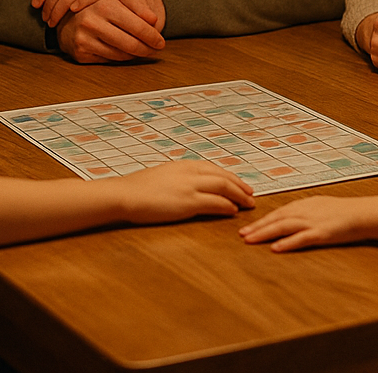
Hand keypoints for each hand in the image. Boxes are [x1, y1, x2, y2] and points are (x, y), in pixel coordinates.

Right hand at [55, 0, 165, 62]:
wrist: (65, 15)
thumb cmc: (96, 5)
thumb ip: (136, 5)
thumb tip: (154, 20)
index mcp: (103, 2)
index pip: (136, 22)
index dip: (151, 33)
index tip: (160, 39)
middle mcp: (91, 18)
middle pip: (131, 39)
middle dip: (148, 46)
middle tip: (158, 47)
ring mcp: (83, 35)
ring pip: (121, 51)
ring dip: (137, 53)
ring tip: (146, 50)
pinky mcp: (79, 50)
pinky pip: (109, 58)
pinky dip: (122, 57)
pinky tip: (127, 53)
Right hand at [116, 160, 254, 222]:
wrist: (125, 194)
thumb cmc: (138, 189)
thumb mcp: (161, 176)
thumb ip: (177, 179)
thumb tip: (186, 186)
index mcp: (183, 165)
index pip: (213, 168)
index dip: (230, 176)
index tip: (239, 183)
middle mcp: (189, 172)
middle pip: (223, 176)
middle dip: (240, 185)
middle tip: (251, 194)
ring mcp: (189, 186)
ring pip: (223, 187)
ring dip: (238, 196)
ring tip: (248, 204)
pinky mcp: (187, 202)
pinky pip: (214, 203)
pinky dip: (226, 206)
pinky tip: (232, 212)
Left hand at [239, 193, 377, 251]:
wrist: (362, 213)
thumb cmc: (343, 212)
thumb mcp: (320, 206)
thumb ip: (304, 211)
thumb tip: (289, 218)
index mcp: (304, 205)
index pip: (278, 212)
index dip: (262, 220)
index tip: (247, 227)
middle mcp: (305, 211)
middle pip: (276, 219)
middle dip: (258, 227)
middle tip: (241, 234)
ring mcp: (313, 222)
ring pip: (284, 227)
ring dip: (265, 233)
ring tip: (250, 240)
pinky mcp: (322, 234)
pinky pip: (301, 239)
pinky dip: (287, 243)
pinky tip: (276, 248)